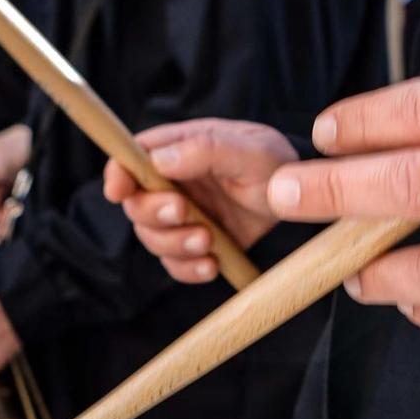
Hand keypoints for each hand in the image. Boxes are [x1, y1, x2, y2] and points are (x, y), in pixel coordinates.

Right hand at [104, 120, 299, 283]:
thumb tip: (159, 160)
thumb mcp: (249, 149)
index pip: (130, 158)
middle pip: (136, 204)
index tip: (119, 191)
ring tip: (208, 241)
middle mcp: (173, 184)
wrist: (303, 203)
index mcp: (178, 150)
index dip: (117, 174)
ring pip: (152, 238)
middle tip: (184, 213)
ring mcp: (183, 217)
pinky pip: (176, 265)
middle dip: (154, 214)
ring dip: (174, 244)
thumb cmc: (276, 163)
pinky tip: (212, 264)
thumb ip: (206, 149)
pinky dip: (189, 269)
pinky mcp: (197, 246)